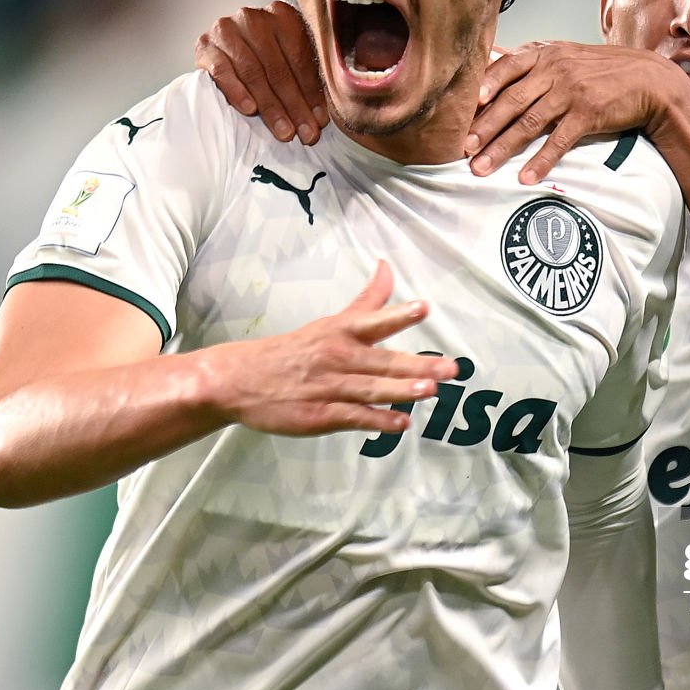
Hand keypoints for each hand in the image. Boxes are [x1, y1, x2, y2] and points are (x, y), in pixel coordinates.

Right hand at [194, 0, 327, 144]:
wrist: (223, 50)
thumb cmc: (263, 60)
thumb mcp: (289, 63)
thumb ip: (305, 81)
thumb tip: (319, 119)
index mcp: (282, 15)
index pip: (300, 57)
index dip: (312, 92)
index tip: (320, 121)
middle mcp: (253, 18)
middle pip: (277, 67)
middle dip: (294, 105)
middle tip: (305, 134)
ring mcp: (226, 29)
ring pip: (252, 72)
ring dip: (270, 106)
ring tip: (283, 131)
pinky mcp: (205, 46)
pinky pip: (222, 71)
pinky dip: (237, 91)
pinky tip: (250, 109)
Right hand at [201, 262, 456, 435]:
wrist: (240, 380)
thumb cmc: (292, 351)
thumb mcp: (329, 321)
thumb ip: (366, 300)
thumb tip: (387, 267)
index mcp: (340, 332)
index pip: (373, 320)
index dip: (398, 314)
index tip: (423, 308)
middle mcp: (337, 357)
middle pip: (382, 361)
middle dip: (417, 364)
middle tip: (450, 368)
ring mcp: (329, 388)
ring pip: (370, 388)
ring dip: (400, 390)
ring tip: (429, 391)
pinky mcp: (320, 415)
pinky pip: (353, 417)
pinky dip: (377, 420)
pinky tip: (400, 423)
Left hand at [469, 43, 689, 182]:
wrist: (649, 80)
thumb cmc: (603, 71)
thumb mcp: (567, 55)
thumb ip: (534, 64)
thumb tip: (494, 69)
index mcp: (546, 53)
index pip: (506, 67)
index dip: (483, 86)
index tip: (463, 107)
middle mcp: (555, 69)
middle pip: (511, 100)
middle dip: (484, 127)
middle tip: (463, 148)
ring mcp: (571, 91)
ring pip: (528, 123)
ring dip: (502, 148)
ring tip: (482, 168)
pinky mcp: (588, 114)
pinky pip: (559, 140)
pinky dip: (541, 160)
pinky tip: (526, 176)